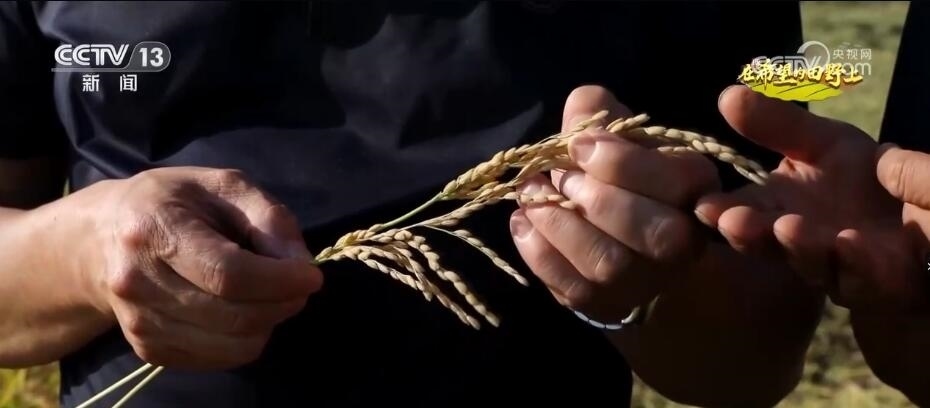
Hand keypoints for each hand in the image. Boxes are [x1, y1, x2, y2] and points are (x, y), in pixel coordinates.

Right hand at [76, 167, 322, 369]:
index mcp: (156, 230)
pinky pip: (217, 359)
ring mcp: (139, 322)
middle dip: (282, 304)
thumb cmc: (175, 202)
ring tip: (270, 296)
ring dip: (267, 324)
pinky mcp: (148, 350)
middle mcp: (138, 282)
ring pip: (230, 345)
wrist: (103, 237)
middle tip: (299, 286)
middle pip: (233, 316)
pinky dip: (245, 340)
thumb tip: (299, 263)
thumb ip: (268, 217)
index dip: (279, 281)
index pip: (228, 274)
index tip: (312, 276)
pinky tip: (242, 310)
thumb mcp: (224, 186)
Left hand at [508, 85, 719, 322]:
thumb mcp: (620, 137)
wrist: (620, 245)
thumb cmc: (622, 178)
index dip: (622, 162)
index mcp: (695, 191)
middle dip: (596, 198)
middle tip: (561, 177)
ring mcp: (643, 282)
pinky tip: (523, 221)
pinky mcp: (602, 304)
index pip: (677, 180)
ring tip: (531, 192)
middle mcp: (681, 243)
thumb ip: (602, 114)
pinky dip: (538, 251)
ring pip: (608, 262)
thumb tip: (583, 105)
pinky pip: (570, 287)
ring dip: (559, 222)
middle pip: (654, 232)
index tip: (578, 146)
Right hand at [696, 85, 928, 310]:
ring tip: (788, 226)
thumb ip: (776, 124)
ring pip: (810, 266)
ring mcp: (838, 267)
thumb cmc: (867, 175)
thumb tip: (725, 93)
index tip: (704, 204)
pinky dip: (853, 263)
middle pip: (765, 246)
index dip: (721, 213)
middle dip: (748, 235)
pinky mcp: (879, 284)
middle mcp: (800, 242)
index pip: (739, 214)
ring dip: (798, 247)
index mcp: (778, 210)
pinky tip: (848, 242)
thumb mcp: (823, 142)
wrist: (922, 203)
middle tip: (732, 222)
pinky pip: (863, 281)